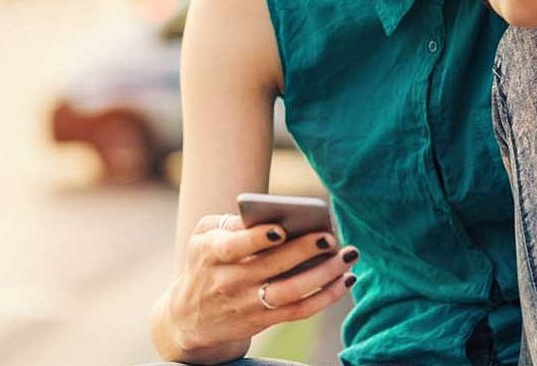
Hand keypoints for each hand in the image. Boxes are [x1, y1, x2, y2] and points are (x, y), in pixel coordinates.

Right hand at [165, 212, 358, 353]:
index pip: (235, 246)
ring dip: (324, 275)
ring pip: (291, 292)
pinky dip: (326, 297)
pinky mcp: (263, 321)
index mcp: (210, 253)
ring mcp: (247, 304)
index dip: (259, 239)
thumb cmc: (203, 264)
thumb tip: (269, 216)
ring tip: (348, 256)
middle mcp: (228, 280)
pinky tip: (345, 280)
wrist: (188, 318)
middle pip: (272, 267)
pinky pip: (300, 310)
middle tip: (330, 237)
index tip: (282, 229)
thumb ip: (229, 223)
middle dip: (304, 251)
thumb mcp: (202, 237)